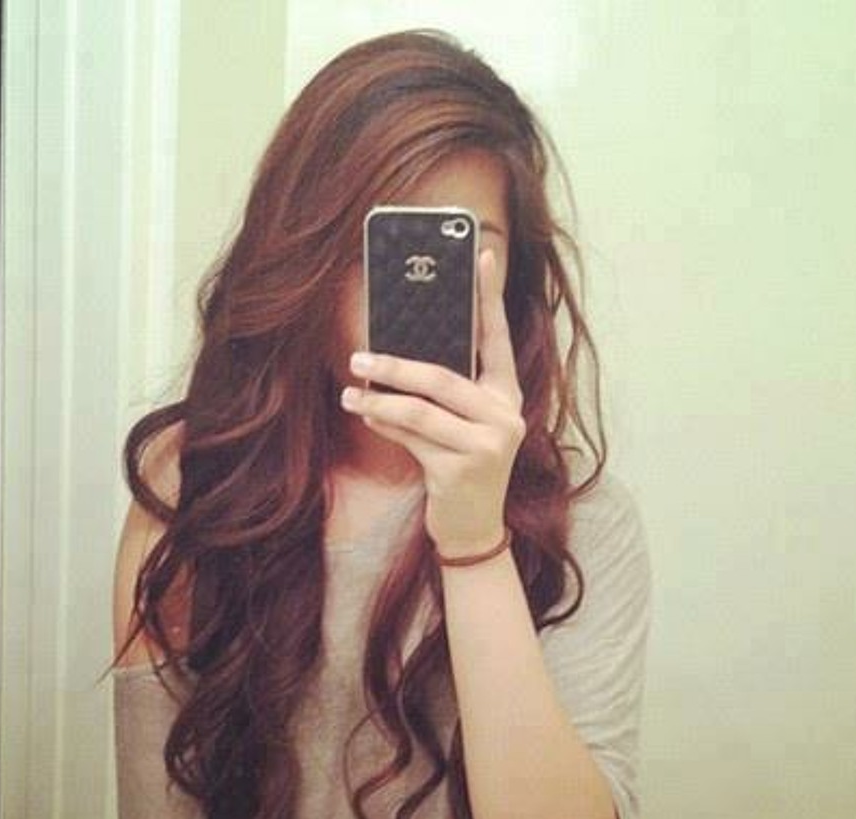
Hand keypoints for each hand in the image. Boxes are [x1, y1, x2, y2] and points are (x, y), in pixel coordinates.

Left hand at [340, 249, 524, 558]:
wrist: (474, 527)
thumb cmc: (462, 468)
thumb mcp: (460, 427)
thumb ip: (440, 395)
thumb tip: (393, 356)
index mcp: (506, 395)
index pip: (497, 338)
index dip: (489, 297)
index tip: (483, 255)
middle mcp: (503, 415)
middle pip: (444, 376)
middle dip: (396, 364)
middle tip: (360, 355)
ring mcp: (487, 444)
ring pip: (421, 410)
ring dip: (379, 400)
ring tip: (350, 395)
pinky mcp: (462, 469)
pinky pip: (412, 438)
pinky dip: (386, 426)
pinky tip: (369, 418)